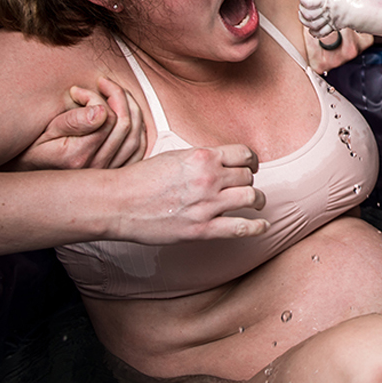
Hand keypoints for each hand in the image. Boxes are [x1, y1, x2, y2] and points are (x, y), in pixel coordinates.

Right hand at [4, 77, 145, 170]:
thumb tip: (100, 111)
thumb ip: (72, 121)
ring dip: (132, 110)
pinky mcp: (116, 175)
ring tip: (117, 95)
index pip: (106, 119)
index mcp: (78, 157)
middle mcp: (97, 169)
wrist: (32, 176)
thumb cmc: (34, 150)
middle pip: (124, 126)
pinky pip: (139, 151)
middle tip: (104, 84)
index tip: (78, 90)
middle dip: (118, 97)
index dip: (96, 98)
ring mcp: (108, 174)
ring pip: (136, 138)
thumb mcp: (46, 132)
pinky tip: (128, 115)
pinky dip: (139, 130)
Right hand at [113, 144, 269, 242]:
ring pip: (252, 197)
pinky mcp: (202, 229)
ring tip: (256, 203)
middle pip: (248, 177)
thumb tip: (219, 162)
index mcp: (202, 156)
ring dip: (257, 200)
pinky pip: (241, 228)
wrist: (118, 203)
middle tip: (245, 186)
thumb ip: (200, 158)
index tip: (251, 166)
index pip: (244, 154)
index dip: (251, 161)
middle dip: (249, 181)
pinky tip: (263, 226)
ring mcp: (208, 204)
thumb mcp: (174, 156)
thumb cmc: (141, 179)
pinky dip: (258, 227)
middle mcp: (209, 178)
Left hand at [298, 0, 365, 38]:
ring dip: (305, 21)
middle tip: (303, 3)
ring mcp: (329, 21)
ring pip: (311, 25)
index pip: (306, 1)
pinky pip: (320, 33)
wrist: (362, 12)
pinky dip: (313, 32)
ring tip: (304, 15)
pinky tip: (311, 28)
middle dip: (301, 9)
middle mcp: (326, 12)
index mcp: (326, 1)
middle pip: (307, 14)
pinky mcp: (333, 27)